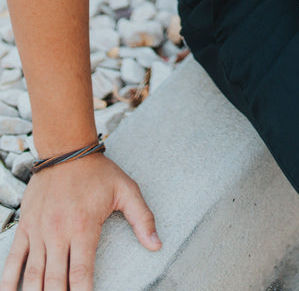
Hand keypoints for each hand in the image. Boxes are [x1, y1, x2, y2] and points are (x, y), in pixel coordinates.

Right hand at [0, 153, 160, 290]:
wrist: (66, 148)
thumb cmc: (98, 171)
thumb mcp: (127, 190)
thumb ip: (143, 219)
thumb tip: (156, 245)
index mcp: (84, 227)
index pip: (81, 273)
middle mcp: (59, 232)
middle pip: (55, 281)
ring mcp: (39, 230)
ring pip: (33, 275)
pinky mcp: (26, 226)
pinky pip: (14, 259)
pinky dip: (9, 280)